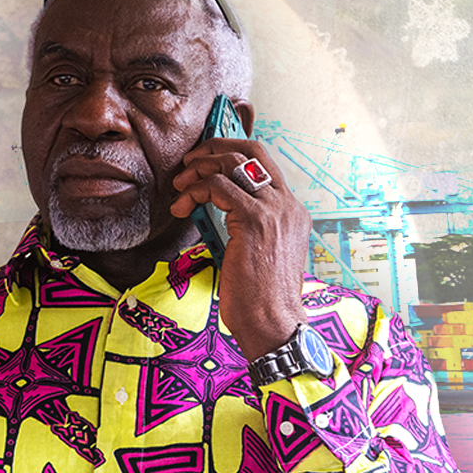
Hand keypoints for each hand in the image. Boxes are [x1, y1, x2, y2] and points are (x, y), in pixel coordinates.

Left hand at [170, 138, 310, 360]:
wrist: (273, 324)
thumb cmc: (261, 299)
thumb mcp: (259, 254)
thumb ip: (247, 227)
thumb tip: (215, 209)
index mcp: (291, 212)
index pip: (264, 163)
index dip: (232, 153)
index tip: (205, 162)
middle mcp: (287, 205)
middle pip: (253, 150)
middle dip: (216, 147)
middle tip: (190, 162)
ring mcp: (274, 210)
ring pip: (233, 163)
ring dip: (200, 168)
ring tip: (180, 185)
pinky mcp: (255, 220)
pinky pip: (219, 186)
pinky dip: (195, 190)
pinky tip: (182, 206)